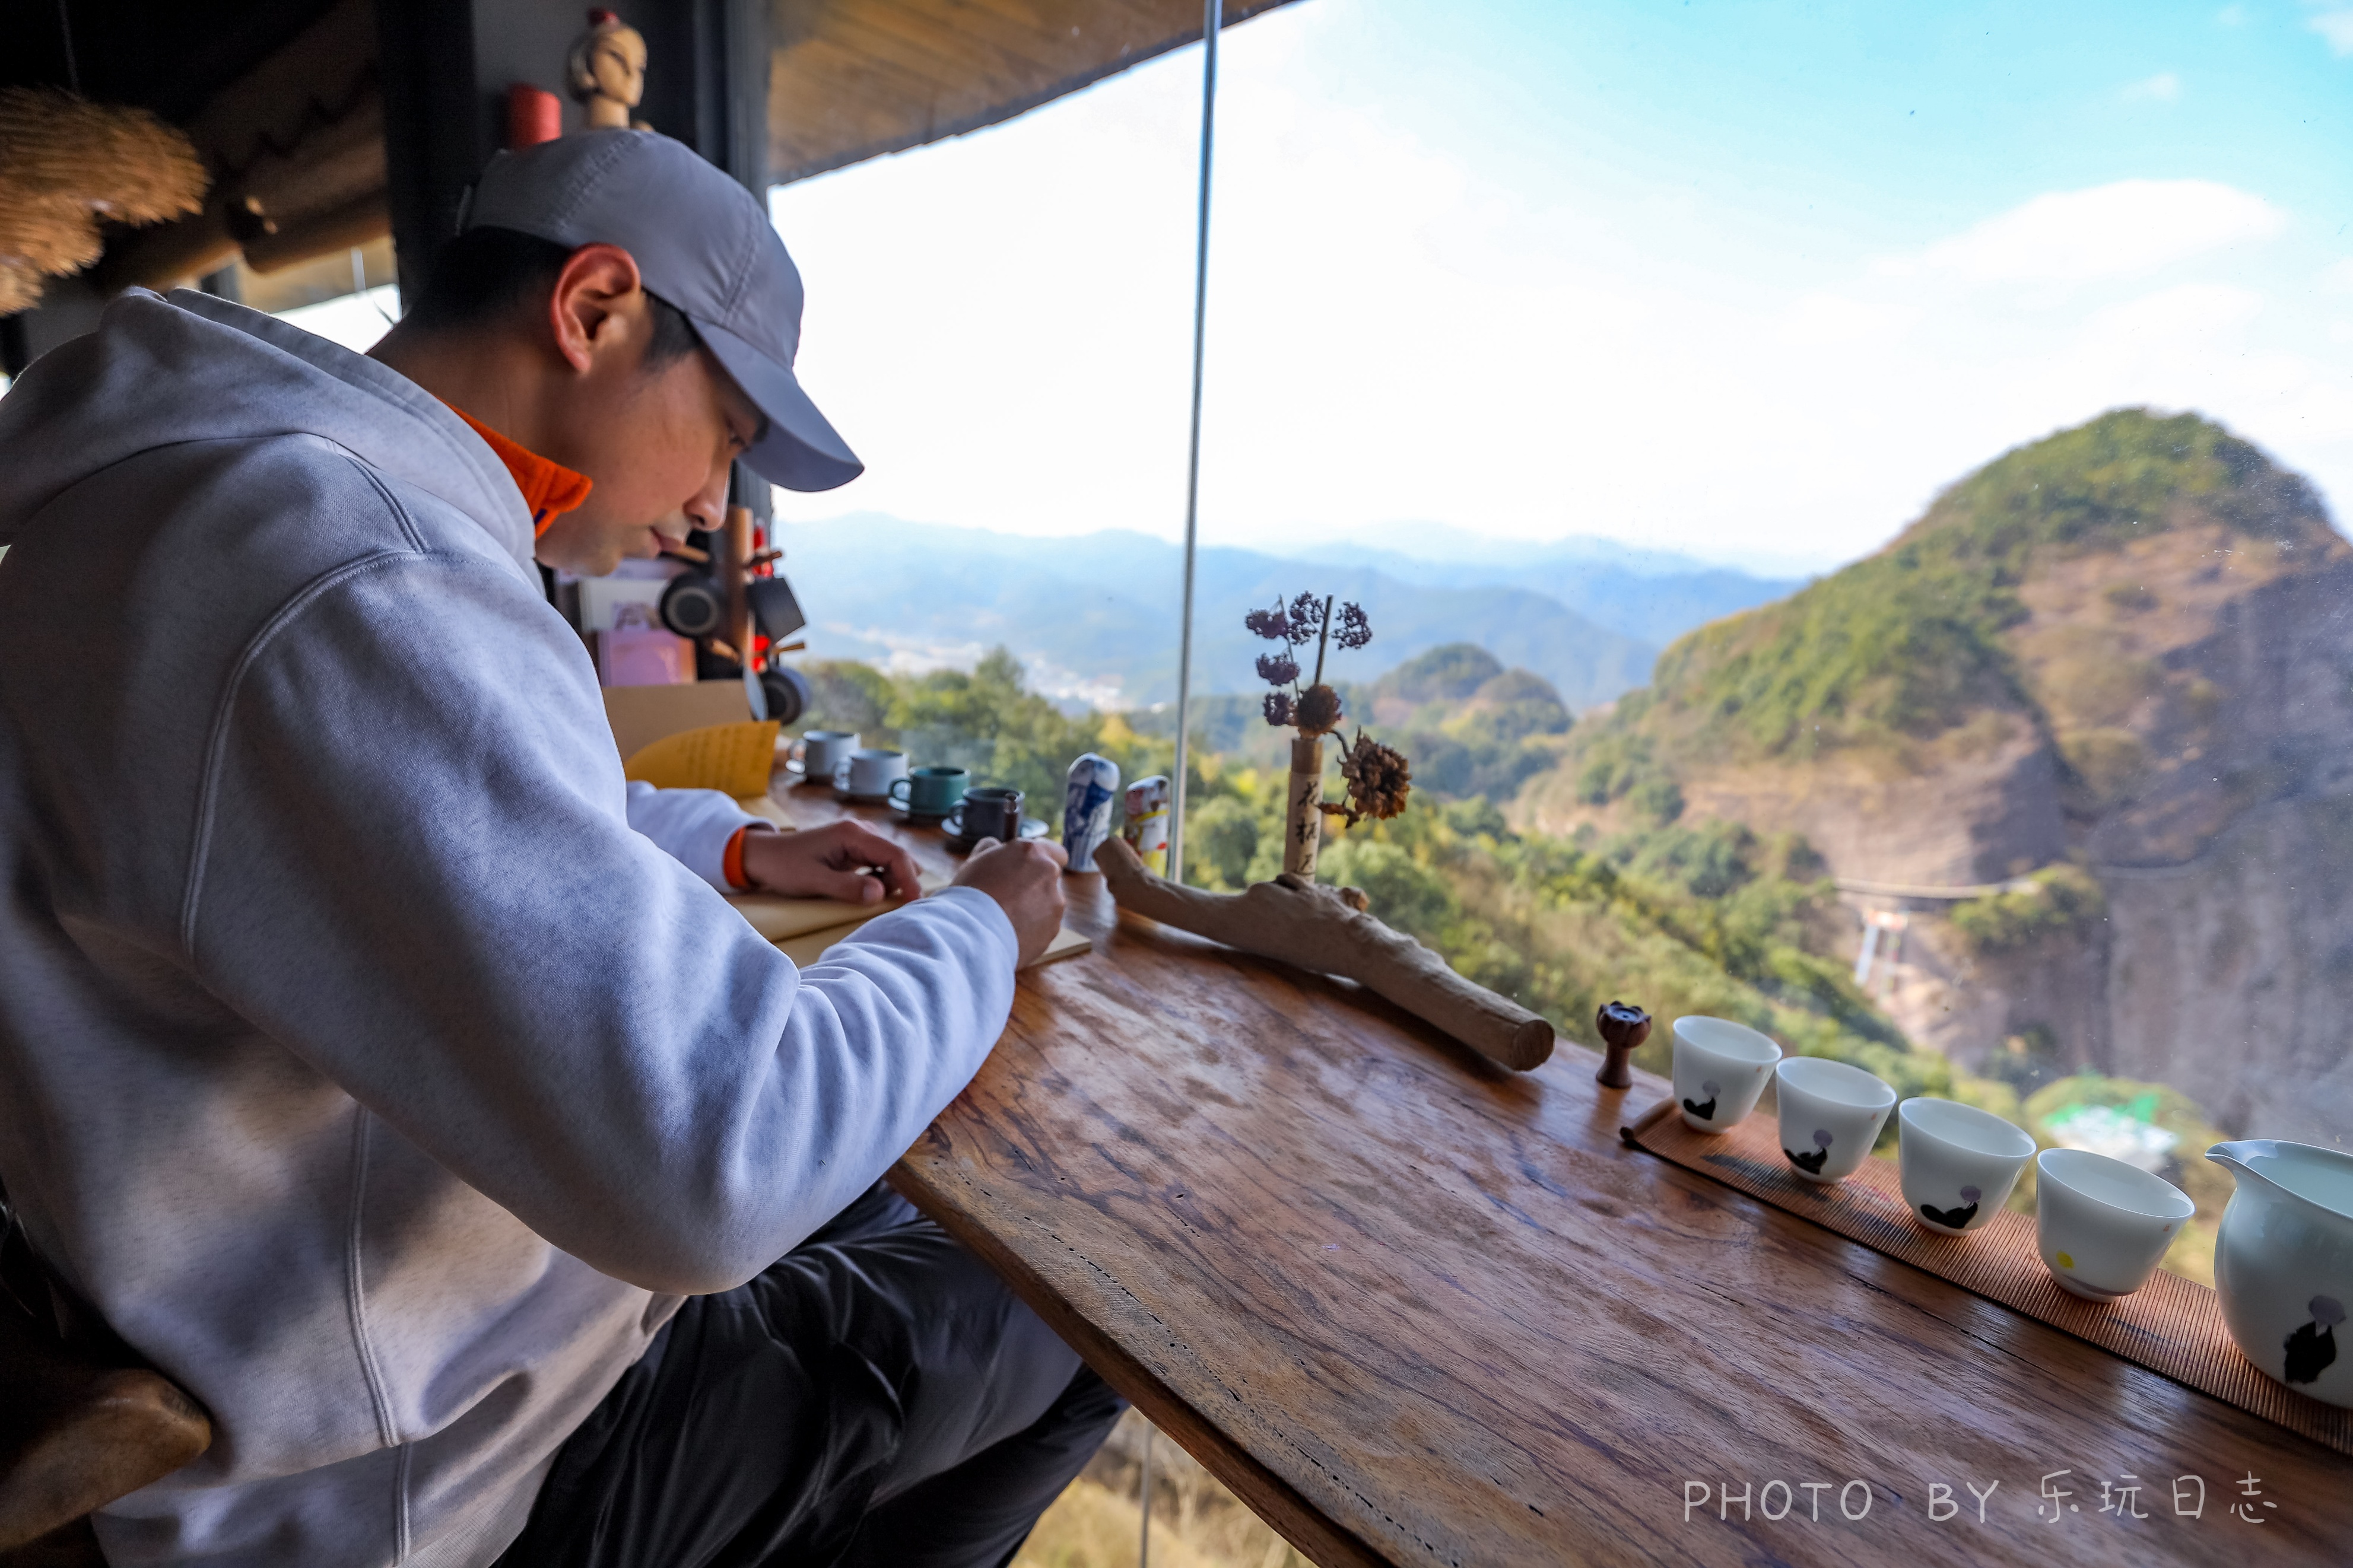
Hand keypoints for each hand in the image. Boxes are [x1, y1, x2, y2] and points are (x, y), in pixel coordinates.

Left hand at [736, 821, 922, 904]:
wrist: (763, 856)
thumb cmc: (784, 867)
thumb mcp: (813, 881)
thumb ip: (847, 888)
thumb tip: (881, 895)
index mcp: (853, 834)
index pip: (896, 855)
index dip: (910, 880)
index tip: (916, 904)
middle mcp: (861, 831)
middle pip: (899, 857)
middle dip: (901, 881)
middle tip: (885, 904)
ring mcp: (860, 839)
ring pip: (891, 862)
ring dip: (889, 882)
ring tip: (864, 897)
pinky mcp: (856, 849)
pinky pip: (880, 864)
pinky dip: (880, 879)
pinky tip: (863, 891)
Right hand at [950, 836, 1067, 968]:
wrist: (972, 933)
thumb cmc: (969, 894)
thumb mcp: (975, 861)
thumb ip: (991, 849)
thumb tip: (995, 845)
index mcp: (1032, 852)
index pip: (1056, 852)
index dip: (1043, 862)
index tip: (1031, 870)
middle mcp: (1049, 873)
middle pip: (1051, 879)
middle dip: (1036, 886)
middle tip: (1011, 896)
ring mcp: (1055, 902)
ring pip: (1049, 903)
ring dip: (1035, 907)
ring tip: (1007, 918)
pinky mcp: (1053, 928)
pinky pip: (1045, 925)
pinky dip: (1033, 928)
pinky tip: (1012, 931)